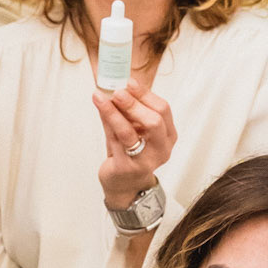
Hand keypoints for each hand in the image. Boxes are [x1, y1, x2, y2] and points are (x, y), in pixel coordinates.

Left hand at [94, 85, 176, 210]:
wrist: (124, 185)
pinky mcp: (126, 168)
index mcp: (168, 136)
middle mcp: (161, 150)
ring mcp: (145, 161)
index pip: (163, 110)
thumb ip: (127, 111)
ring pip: (130, 132)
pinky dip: (106, 123)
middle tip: (117, 91)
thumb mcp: (134, 129)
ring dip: (114, 112)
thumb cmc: (131, 153)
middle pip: (154, 121)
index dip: (146, 94)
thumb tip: (113, 86)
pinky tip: (100, 110)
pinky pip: (115, 142)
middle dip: (134, 103)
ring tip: (100, 97)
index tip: (129, 82)